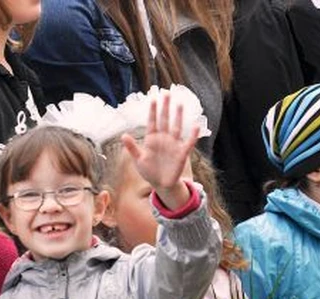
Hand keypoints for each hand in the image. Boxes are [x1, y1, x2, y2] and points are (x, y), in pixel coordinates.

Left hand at [121, 91, 199, 209]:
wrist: (161, 184)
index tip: (153, 99)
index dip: (153, 111)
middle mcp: (163, 139)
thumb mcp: (138, 160)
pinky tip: (196, 126)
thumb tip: (123, 135)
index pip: (152, 122)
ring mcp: (173, 145)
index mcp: (151, 139)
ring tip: (179, 104)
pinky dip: (193, 135)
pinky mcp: (181, 153)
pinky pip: (188, 143)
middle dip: (165, 107)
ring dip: (178, 117)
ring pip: (176, 127)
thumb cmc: (149, 171)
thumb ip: (132, 147)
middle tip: (167, 93)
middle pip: (164, 120)